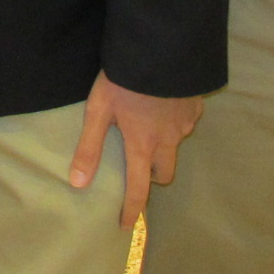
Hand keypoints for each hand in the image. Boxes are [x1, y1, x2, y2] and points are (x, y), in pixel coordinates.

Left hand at [68, 71, 202, 228]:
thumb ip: (89, 146)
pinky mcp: (195, 107)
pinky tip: (162, 103)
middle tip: (139, 165)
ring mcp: (185, 124)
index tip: (126, 224)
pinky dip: (174, 120)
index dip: (132, 209)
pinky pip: (185, 122)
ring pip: (175, 146)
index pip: (138, 188)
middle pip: (164, 172)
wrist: (161, 49)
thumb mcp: (98, 110)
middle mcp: (168, 140)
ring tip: (148, 125)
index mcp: (142, 144)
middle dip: (152, 174)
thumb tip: (77, 183)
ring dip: (163, 144)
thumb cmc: (125, 79)